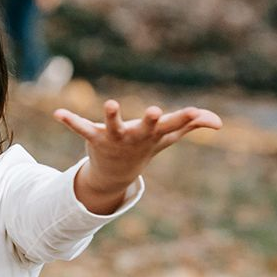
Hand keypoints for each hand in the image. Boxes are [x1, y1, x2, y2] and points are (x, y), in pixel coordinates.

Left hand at [54, 99, 221, 212]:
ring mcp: (114, 138)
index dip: (187, 118)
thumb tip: (218, 122)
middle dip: (150, 120)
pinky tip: (58, 113)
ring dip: (111, 116)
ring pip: (113, 126)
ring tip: (110, 103)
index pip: (174, 125)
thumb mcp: (167, 136)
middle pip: (145, 128)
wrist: (115, 173)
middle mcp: (135, 136)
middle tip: (155, 111)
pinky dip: (70, 121)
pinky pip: (81, 128)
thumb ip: (191, 124)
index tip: (196, 112)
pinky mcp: (94, 137)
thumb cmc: (144, 146)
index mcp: (154, 134)